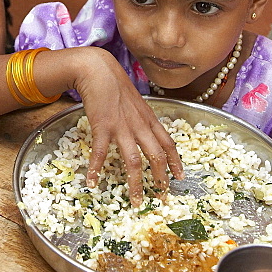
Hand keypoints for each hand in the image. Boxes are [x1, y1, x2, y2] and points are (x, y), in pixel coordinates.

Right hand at [70, 48, 183, 206]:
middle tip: (162, 197)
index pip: (168, 143)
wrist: (99, 70)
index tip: (180, 177)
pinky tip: (92, 182)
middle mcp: (140, 125)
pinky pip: (101, 153)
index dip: (176, 162)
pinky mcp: (102, 127)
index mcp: (149, 119)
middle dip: (160, 178)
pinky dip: (96, 169)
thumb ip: (142, 118)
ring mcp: (122, 127)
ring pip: (133, 161)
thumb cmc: (116, 85)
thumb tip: (147, 132)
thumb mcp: (136, 102)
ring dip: (135, 183)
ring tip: (136, 201)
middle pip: (156, 156)